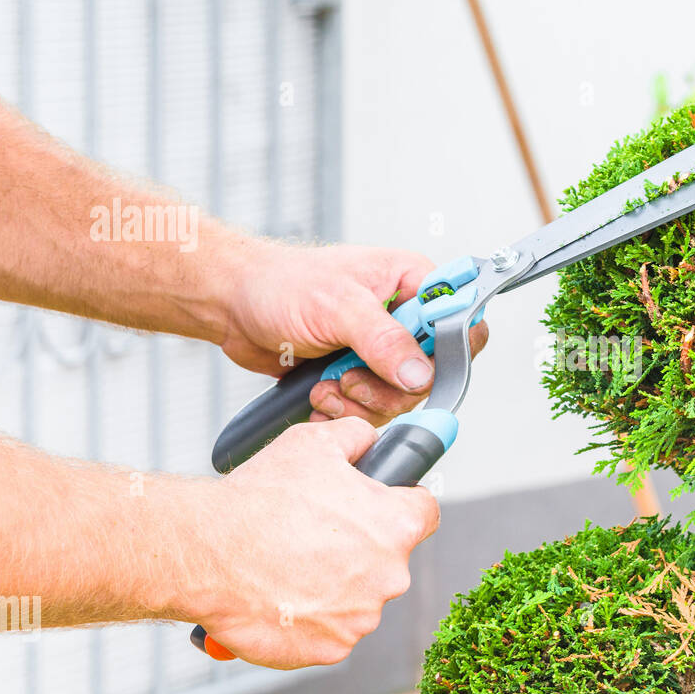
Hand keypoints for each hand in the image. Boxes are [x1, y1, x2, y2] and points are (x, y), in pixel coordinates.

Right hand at [184, 418, 439, 668]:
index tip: (381, 504)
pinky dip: (309, 619)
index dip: (402, 503)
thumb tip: (370, 440)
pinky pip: (330, 631)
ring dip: (333, 585)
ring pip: (358, 598)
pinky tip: (280, 596)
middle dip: (358, 548)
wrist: (205, 554)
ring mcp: (361, 617)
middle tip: (313, 535)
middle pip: (388, 558)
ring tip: (288, 566)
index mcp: (396, 526)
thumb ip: (357, 437)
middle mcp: (389, 576)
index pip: (424, 512)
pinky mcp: (331, 649)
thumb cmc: (258, 500)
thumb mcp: (314, 443)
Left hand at [221, 242, 488, 425]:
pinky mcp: (360, 374)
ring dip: (360, 401)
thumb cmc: (281, 285)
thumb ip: (384, 340)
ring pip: (400, 398)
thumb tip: (420, 374)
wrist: (234, 306)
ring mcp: (382, 349)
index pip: (459, 320)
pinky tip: (319, 393)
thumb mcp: (338, 306)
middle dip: (387, 387)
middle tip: (351, 379)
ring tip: (327, 384)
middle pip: (430, 373)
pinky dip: (344, 410)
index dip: (446, 351)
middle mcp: (403, 317)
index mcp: (412, 283)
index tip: (415, 369)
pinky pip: (372, 408)